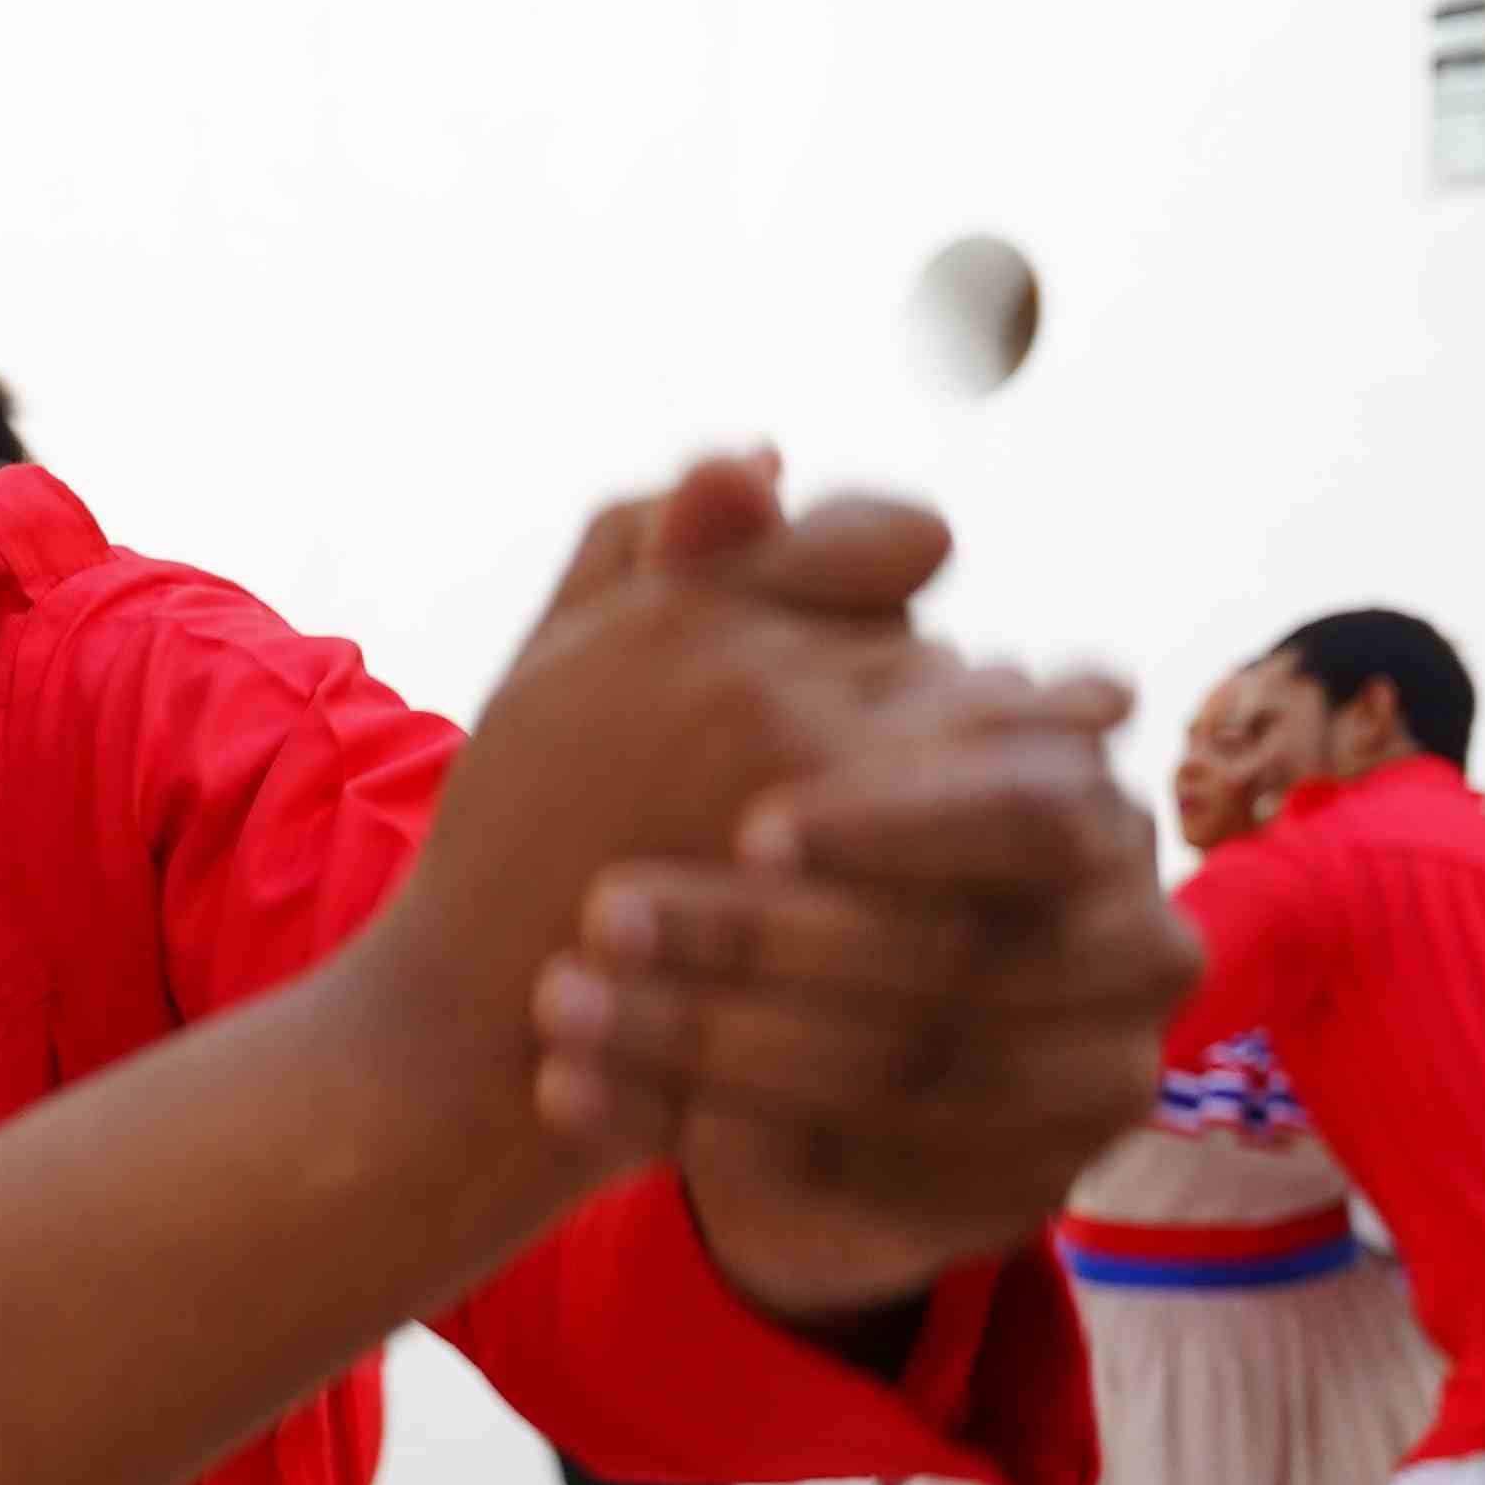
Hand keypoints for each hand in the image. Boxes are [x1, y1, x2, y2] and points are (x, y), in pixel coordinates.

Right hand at [390, 456, 945, 1036]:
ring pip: (993, 751)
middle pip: (957, 648)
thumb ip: (650, 538)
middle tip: (926, 749)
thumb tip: (768, 457)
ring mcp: (818, 796)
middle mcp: (761, 679)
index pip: (905, 538)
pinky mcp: (859, 906)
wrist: (483, 1027)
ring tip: (964, 827)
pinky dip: (1001, 868)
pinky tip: (978, 896)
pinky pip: (996, 853)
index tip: (892, 623)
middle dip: (954, 696)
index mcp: (689, 603)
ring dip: (996, 782)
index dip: (909, 582)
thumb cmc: (517, 835)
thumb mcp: (558, 656)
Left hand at [517, 647, 1188, 1310]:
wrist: (788, 1030)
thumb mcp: (734, 694)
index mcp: (1092, 806)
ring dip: (714, 1048)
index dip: (894, 817)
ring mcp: (1096, 1085)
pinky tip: (601, 1119)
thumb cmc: (767, 831)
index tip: (748, 823)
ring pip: (900, 1079)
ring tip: (559, 1019)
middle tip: (602, 922)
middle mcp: (1134, 946)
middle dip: (761, 938)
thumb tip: (733, 462)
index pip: (1026, 806)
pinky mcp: (1025, 1198)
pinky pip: (876, 1189)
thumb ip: (736, 581)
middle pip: (954, 957)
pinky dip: (728, 1151)